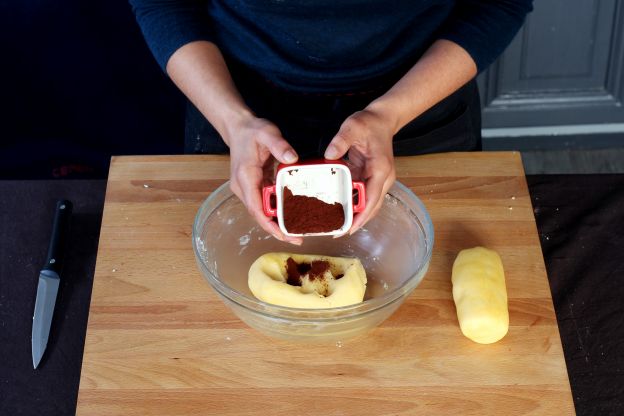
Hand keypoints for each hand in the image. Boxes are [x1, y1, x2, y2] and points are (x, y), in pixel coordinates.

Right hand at [226, 116, 302, 244]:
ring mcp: (246, 188)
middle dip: (276, 230)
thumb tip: (292, 158)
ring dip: (276, 224)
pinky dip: (275, 213)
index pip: (255, 207)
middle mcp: (243, 187)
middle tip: (297, 239)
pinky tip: (291, 217)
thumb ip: (279, 145)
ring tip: (297, 233)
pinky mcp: (252, 187)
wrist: (239, 128)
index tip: (283, 234)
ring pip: (261, 212)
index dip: (268, 223)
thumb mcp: (267, 132)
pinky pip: (264, 204)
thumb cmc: (252, 131)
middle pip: (258, 215)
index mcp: (245, 177)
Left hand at [324, 106, 396, 233]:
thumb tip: (328, 156)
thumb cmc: (369, 123)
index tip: (349, 228)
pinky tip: (340, 209)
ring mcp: (379, 179)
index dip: (361, 215)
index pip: (372, 198)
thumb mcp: (352, 127)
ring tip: (336, 225)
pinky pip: (364, 195)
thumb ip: (340, 140)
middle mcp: (383, 178)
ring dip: (356, 215)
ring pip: (369, 204)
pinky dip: (354, 204)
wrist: (382, 118)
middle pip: (372, 207)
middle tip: (337, 232)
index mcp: (380, 169)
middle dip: (357, 222)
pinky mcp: (373, 178)